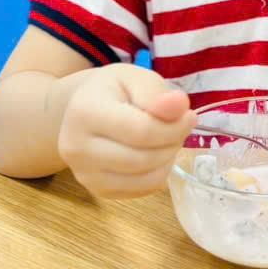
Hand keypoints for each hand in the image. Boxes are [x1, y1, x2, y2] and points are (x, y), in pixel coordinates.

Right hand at [57, 64, 195, 198]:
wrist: (84, 109)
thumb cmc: (113, 90)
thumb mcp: (134, 77)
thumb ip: (156, 93)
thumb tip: (180, 106)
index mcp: (85, 113)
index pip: (142, 131)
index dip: (174, 127)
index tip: (190, 116)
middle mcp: (77, 148)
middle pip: (143, 159)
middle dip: (172, 144)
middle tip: (182, 127)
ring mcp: (85, 174)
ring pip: (144, 179)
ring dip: (168, 160)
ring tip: (169, 139)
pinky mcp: (97, 190)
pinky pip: (141, 191)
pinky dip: (158, 175)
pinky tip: (157, 154)